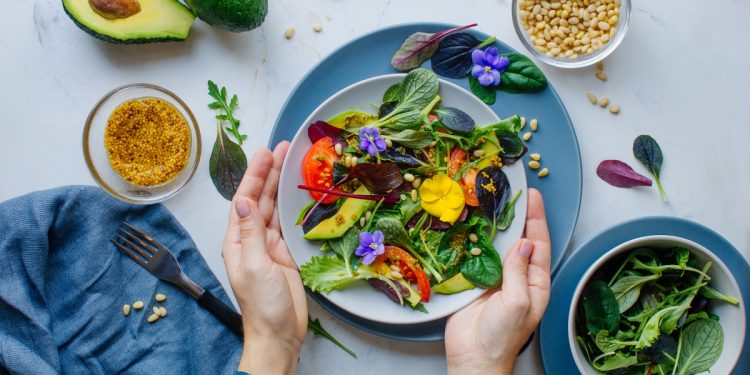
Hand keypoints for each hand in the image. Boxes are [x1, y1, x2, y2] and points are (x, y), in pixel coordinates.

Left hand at [221, 141, 306, 374]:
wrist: (278, 333)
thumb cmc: (263, 306)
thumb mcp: (255, 267)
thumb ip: (250, 234)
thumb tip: (243, 202)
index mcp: (237, 241)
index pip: (244, 199)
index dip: (255, 175)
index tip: (266, 153)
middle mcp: (251, 239)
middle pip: (260, 199)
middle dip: (268, 172)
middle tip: (281, 148)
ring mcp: (269, 246)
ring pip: (273, 208)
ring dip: (280, 184)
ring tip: (289, 160)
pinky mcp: (285, 254)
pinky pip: (287, 223)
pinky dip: (291, 205)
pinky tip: (297, 191)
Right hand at [445, 188, 550, 374]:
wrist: (474, 358)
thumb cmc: (502, 337)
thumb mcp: (518, 302)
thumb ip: (519, 271)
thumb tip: (524, 242)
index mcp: (536, 283)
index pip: (539, 243)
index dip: (535, 218)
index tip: (531, 195)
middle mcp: (518, 277)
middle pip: (520, 239)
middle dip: (517, 216)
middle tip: (511, 190)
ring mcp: (497, 279)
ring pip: (498, 245)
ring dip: (496, 225)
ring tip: (491, 201)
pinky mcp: (476, 282)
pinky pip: (478, 256)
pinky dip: (476, 240)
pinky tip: (472, 226)